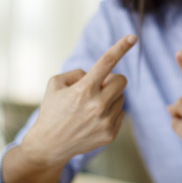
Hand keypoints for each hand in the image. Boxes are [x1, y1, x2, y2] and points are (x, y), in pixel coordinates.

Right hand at [21, 35, 136, 165]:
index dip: (121, 47)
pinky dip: (110, 112)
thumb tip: (97, 75)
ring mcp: (105, 121)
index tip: (132, 37)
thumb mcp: (55, 84)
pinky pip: (121, 113)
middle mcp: (97, 105)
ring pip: (121, 97)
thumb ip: (78, 73)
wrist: (49, 145)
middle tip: (98, 87)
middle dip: (112, 80)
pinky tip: (94, 119)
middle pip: (121, 81)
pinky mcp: (111, 134)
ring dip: (110, 98)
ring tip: (90, 108)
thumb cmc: (52, 110)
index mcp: (83, 90)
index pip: (106, 62)